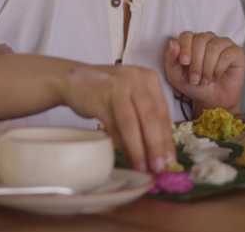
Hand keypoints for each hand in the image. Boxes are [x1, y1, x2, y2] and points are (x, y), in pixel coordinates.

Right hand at [60, 64, 174, 172]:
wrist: (73, 80)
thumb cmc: (107, 92)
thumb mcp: (132, 97)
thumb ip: (146, 117)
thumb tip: (160, 151)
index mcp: (149, 78)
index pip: (163, 112)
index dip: (167, 138)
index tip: (170, 159)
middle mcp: (135, 79)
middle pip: (150, 117)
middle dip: (156, 145)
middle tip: (159, 166)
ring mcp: (117, 86)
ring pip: (132, 123)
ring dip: (138, 149)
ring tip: (143, 166)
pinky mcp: (99, 98)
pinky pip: (114, 125)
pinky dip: (122, 144)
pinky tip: (127, 157)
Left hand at [163, 31, 244, 114]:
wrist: (211, 100)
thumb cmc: (193, 86)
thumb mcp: (176, 76)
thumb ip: (171, 59)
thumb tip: (173, 43)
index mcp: (192, 41)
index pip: (187, 35)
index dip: (185, 48)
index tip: (185, 63)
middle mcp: (208, 39)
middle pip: (201, 39)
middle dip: (196, 62)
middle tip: (195, 79)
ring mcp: (223, 44)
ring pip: (214, 46)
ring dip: (207, 67)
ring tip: (205, 81)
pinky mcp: (236, 52)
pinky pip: (227, 54)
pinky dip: (218, 69)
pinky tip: (215, 77)